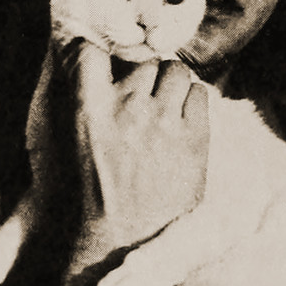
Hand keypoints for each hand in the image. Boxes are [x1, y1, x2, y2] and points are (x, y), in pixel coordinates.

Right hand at [72, 44, 208, 261]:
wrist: (130, 235)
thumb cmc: (106, 189)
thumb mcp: (85, 141)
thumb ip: (95, 102)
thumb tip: (117, 67)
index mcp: (90, 111)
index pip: (88, 54)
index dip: (98, 50)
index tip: (107, 59)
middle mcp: (127, 109)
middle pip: (144, 62)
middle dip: (147, 78)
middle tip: (147, 101)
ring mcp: (163, 120)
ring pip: (175, 71)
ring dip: (173, 85)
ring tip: (168, 110)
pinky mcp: (194, 136)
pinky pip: (199, 93)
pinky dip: (193, 103)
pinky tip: (184, 124)